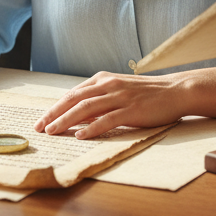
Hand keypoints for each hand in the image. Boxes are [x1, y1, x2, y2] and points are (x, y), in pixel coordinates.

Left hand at [33, 71, 186, 139]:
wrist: (175, 91)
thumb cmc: (146, 94)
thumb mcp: (119, 91)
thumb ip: (99, 100)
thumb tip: (78, 117)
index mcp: (103, 79)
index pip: (73, 93)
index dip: (55, 107)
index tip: (42, 120)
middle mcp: (109, 85)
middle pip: (74, 99)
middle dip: (54, 113)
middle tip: (40, 127)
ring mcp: (120, 96)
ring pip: (86, 108)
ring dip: (67, 120)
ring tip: (53, 131)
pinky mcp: (132, 109)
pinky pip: (107, 119)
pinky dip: (92, 128)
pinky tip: (81, 136)